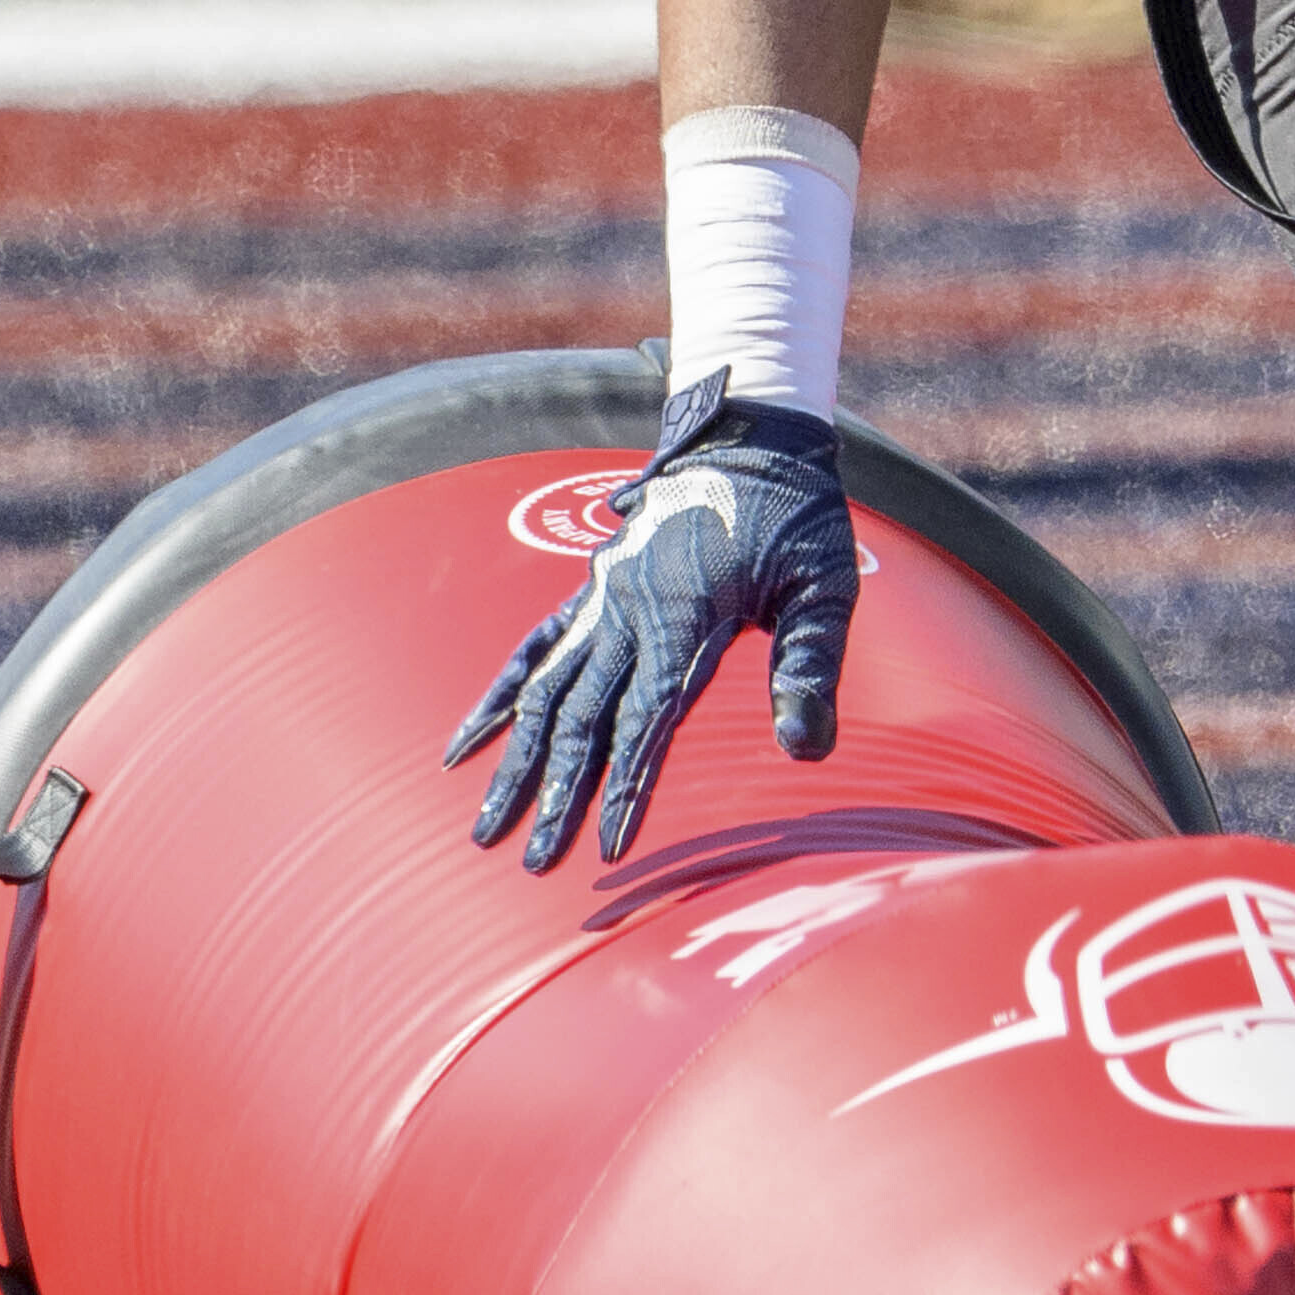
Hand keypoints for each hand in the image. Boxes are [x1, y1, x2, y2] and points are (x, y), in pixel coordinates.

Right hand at [446, 373, 861, 870]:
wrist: (753, 434)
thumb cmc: (798, 514)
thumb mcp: (826, 583)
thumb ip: (812, 664)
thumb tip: (807, 749)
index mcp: (683, 615)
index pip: (645, 720)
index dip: (624, 787)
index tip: (606, 847)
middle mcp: (628, 609)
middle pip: (581, 717)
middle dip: (555, 794)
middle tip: (532, 860)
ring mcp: (601, 597)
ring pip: (545, 690)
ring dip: (514, 759)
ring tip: (482, 822)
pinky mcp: (592, 587)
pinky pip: (535, 646)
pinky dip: (500, 694)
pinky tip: (468, 739)